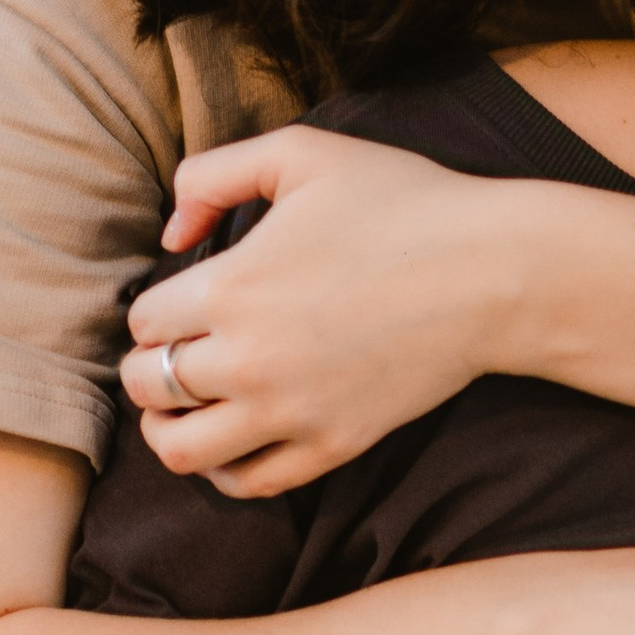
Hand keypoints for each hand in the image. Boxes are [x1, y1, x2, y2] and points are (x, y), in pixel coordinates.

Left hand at [126, 128, 521, 492]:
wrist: (493, 271)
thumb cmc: (403, 201)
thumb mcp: (302, 152)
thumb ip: (215, 174)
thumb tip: (171, 233)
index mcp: (231, 288)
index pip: (141, 324)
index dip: (154, 310)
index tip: (183, 302)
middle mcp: (248, 360)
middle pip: (148, 387)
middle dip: (151, 366)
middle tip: (177, 350)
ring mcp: (291, 412)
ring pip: (179, 450)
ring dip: (169, 428)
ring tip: (187, 405)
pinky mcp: (332, 446)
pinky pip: (248, 482)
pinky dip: (222, 469)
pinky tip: (232, 440)